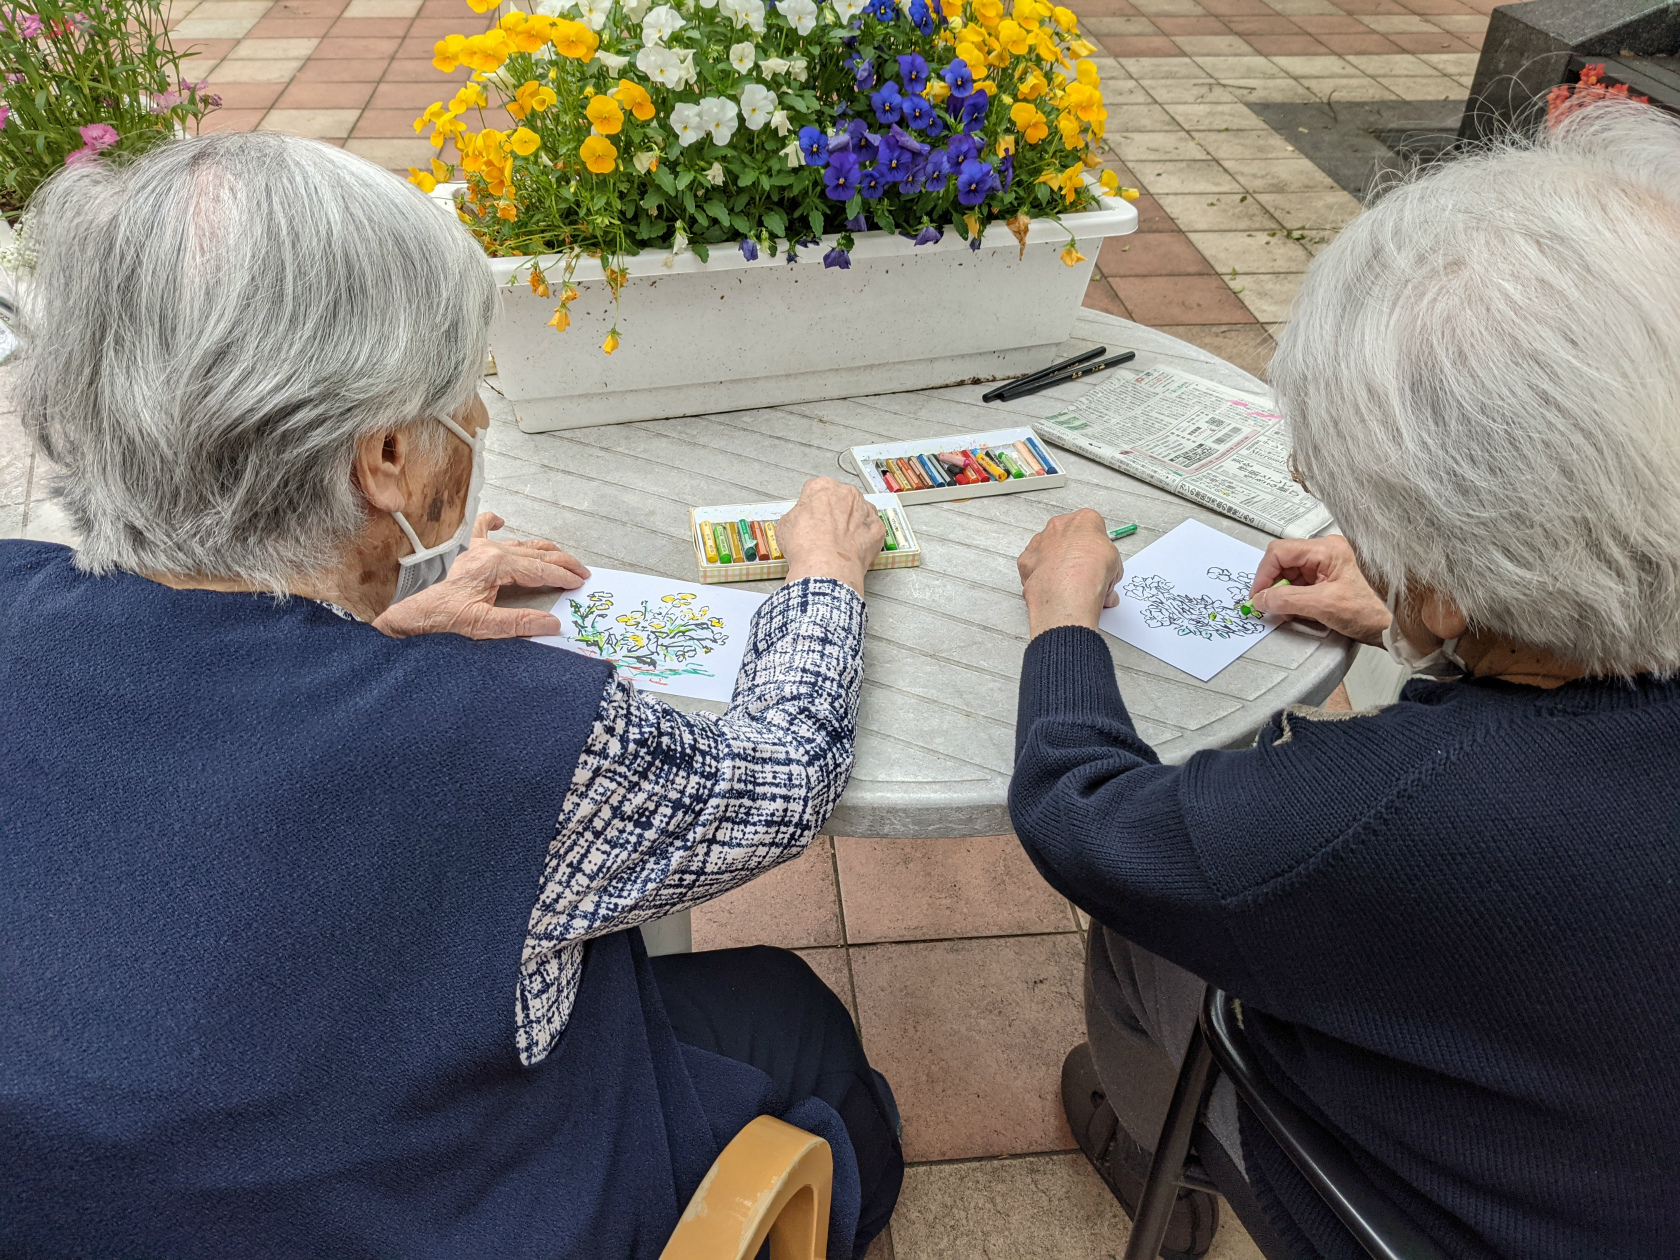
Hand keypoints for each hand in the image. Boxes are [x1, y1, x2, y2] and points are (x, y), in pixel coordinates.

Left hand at [373, 513, 589, 639]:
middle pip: (537, 554)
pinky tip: (501, 521)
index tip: (580, 583)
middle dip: (563, 563)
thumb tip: (552, 622)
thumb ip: (520, 623)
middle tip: (582, 573)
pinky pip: (482, 530)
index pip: (540, 569)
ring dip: (545, 551)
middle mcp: (491, 552)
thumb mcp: (485, 626)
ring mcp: (481, 551)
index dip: (563, 576)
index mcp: (496, 565)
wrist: (421, 616)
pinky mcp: (471, 554)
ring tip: (563, 559)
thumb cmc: (447, 620)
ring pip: (522, 544)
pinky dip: (492, 523)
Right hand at [776, 477, 885, 594]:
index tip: (812, 516)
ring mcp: (865, 510)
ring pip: (859, 512)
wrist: (825, 568)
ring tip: (839, 542)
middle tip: (825, 531)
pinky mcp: (877, 528)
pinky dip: (865, 538)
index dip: (813, 505)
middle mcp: (846, 494)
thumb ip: (798, 514)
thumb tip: (800, 520)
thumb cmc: (806, 547)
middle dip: (835, 512)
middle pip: (841, 499)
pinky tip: (853, 548)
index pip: (818, 489)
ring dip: (851, 523)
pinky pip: (872, 530)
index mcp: (823, 487)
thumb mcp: (786, 524)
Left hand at [1017, 509, 1121, 638]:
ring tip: (1068, 585)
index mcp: (1084, 520)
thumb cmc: (1091, 571)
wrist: (1068, 587)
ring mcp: (1040, 541)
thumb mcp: (1115, 566)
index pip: (1092, 528)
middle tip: (1085, 575)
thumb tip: (1106, 583)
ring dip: (1055, 565)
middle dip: (1074, 555)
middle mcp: (1059, 526)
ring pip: (1047, 551)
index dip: (1096, 548)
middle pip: (1067, 537)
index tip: (1099, 561)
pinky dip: (1040, 577)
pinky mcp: (1026, 560)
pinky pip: (1033, 567)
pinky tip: (1052, 589)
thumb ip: (1108, 569)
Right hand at [1247, 535, 1389, 645]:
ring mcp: (1331, 567)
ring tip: (1286, 612)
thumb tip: (1262, 599)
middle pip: (1285, 563)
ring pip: (1293, 575)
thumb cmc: (1376, 610)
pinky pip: (1304, 586)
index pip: (1280, 552)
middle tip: (1268, 606)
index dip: (1263, 575)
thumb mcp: (1324, 605)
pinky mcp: (1333, 582)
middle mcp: (1328, 553)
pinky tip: (1297, 612)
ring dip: (1284, 594)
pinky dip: (1295, 599)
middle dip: (1273, 585)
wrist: (1399, 627)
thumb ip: (1287, 600)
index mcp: (1328, 549)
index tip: (1258, 596)